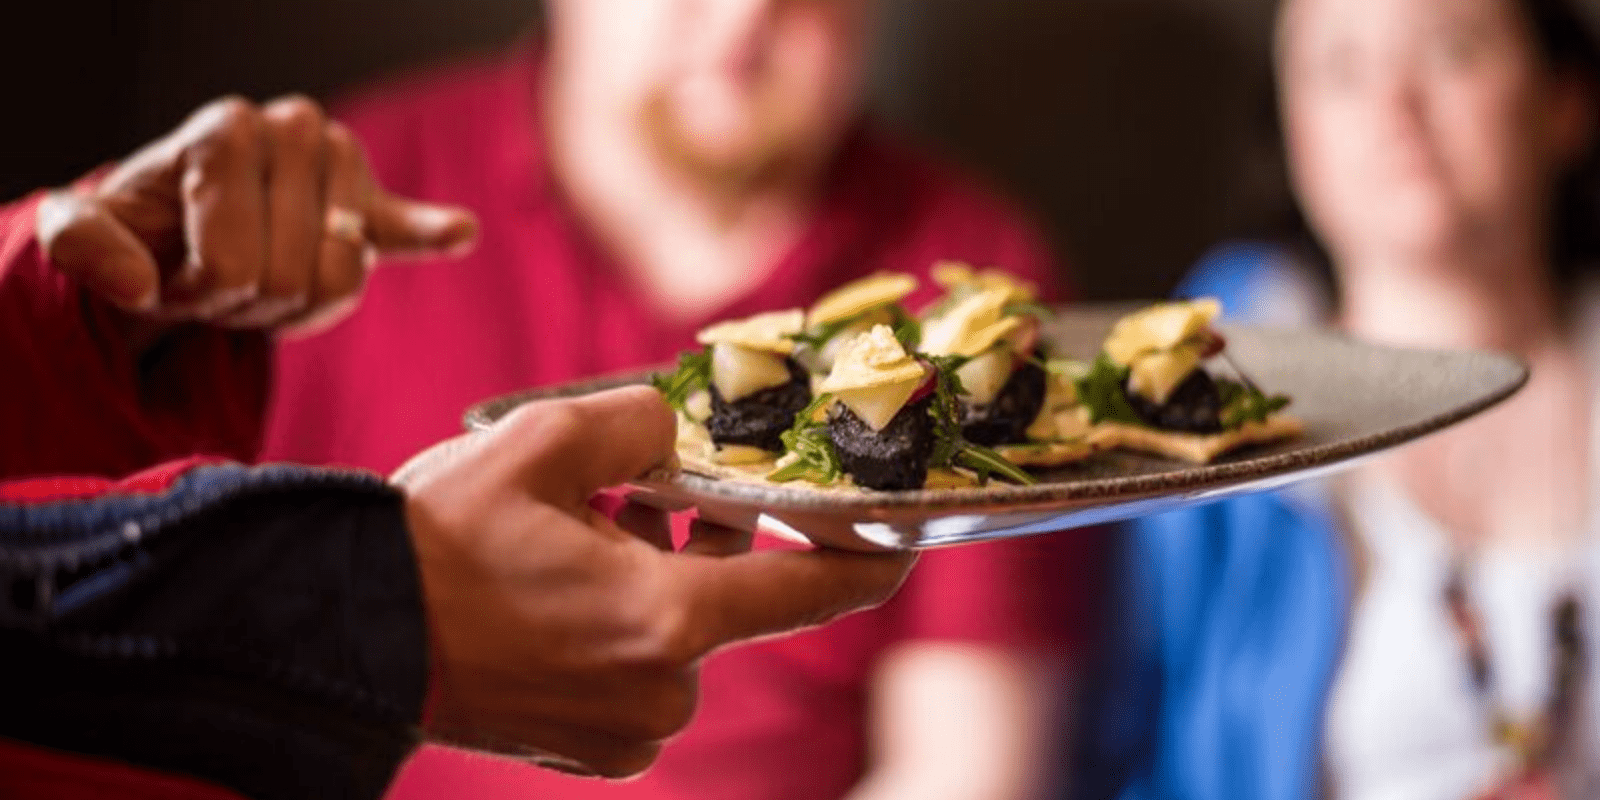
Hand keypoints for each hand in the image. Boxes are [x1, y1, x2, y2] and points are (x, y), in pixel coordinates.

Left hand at [35, 94, 477, 331]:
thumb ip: (83, 245)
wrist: (194, 229)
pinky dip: (435, 232)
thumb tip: (136, 282)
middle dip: (250, 301)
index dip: (202, 291)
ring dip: (297, 306)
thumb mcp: (90, 231)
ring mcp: (344, 168)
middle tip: (226, 285)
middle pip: (290, 275)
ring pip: (340, 282)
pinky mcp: (378, 209)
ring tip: (265, 281)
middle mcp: (295, 129)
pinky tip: (458, 232)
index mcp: (226, 126)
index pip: (233, 262)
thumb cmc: (150, 231)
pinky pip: (412, 225)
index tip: (182, 278)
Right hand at [394, 386, 914, 777]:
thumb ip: (636, 422)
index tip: (902, 527)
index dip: (872, 555)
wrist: (341, 639)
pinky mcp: (592, 751)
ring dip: (653, 578)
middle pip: (728, 598)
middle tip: (645, 490)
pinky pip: (640, 675)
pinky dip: (622, 628)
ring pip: (678, 633)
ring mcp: (627, 733)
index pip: (814, 592)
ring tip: (578, 534)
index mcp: (667, 621)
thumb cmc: (436, 546)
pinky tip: (560, 590)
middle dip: (702, 538)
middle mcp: (663, 692)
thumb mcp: (539, 445)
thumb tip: (675, 430)